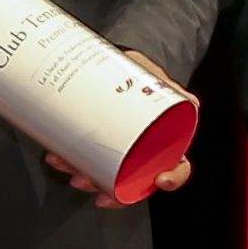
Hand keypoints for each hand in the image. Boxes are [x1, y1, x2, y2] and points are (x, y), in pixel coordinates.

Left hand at [54, 53, 197, 204]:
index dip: (172, 179)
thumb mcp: (157, 78)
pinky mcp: (98, 144)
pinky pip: (86, 160)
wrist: (120, 60)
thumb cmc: (143, 74)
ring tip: (63, 163)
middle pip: (132, 182)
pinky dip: (69, 160)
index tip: (160, 180)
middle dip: (108, 188)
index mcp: (167, 143)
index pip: (178, 168)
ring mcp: (120, 151)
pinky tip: (55, 155)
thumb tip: (192, 103)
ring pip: (104, 175)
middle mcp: (144, 153)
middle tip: (86, 180)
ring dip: (82, 176)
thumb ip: (171, 90)